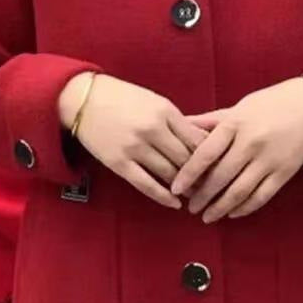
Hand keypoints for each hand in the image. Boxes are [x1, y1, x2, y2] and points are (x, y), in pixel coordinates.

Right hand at [58, 72, 208, 208]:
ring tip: (194, 195)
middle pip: (186, 159)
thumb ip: (178, 122)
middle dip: (201, 175)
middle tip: (211, 186)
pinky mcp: (119, 163)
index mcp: (165, 111)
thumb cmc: (124, 98)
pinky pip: (146, 185)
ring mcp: (135, 148)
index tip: (219, 168)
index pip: (197, 140)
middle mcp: (153, 130)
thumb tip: (204, 143)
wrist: (83, 99)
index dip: (211, 157)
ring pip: (169, 174)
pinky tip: (175, 204)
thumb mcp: (156, 102)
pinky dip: (163, 197)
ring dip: (184, 187)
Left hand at [169, 77, 302, 221]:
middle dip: (202, 196)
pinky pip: (261, 196)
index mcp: (236, 124)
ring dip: (220, 207)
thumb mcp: (239, 106)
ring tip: (207, 217)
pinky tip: (232, 213)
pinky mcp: (284, 172)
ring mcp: (269, 160)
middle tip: (190, 208)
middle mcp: (251, 143)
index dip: (188, 174)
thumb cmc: (271, 103)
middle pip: (220, 177)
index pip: (206, 153)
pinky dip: (245, 208)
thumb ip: (210, 120)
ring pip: (240, 191)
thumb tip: (181, 125)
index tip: (175, 188)